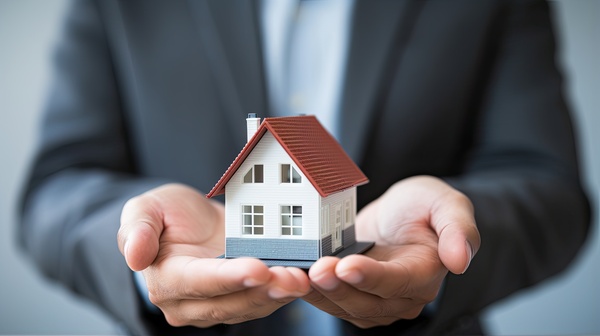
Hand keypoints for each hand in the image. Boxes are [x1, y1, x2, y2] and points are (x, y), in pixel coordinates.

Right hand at [117, 184, 310, 327]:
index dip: (228, 278)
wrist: (189, 223)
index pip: (197, 283)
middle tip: (291, 278)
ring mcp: (215, 305)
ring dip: (277, 295)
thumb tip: (133, 256)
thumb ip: (137, 229)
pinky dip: (282, 292)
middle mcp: (189, 303)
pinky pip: (261, 301)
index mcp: (165, 280)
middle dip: (262, 291)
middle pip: (228, 302)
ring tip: (301, 279)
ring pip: (249, 306)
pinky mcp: (238, 301)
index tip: (257, 268)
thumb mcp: (145, 208)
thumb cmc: (166, 215)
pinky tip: (301, 279)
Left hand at [304, 176, 479, 327]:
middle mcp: (403, 296)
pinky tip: (296, 277)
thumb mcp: (446, 203)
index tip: (347, 265)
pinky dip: (313, 292)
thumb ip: (458, 228)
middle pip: (368, 301)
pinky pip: (333, 302)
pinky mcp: (356, 298)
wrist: (401, 214)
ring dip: (321, 293)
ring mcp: (378, 301)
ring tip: (299, 274)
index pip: (398, 282)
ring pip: (346, 306)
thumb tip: (460, 260)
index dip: (372, 276)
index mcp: (426, 273)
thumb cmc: (423, 206)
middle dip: (339, 286)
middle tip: (316, 268)